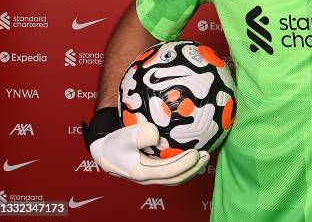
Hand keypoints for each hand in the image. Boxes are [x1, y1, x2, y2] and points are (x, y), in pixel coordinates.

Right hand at [83, 107, 208, 185]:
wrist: (106, 149)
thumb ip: (138, 136)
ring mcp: (153, 174)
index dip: (183, 164)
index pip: (167, 171)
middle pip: (176, 178)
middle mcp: (150, 177)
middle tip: (206, 156)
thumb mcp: (123, 138)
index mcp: (142, 172)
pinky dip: (185, 164)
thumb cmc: (115, 143)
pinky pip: (173, 170)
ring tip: (204, 156)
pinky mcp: (155, 169)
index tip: (195, 152)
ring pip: (176, 176)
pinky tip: (194, 153)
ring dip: (192, 168)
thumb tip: (155, 134)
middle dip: (193, 169)